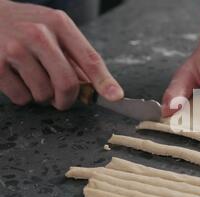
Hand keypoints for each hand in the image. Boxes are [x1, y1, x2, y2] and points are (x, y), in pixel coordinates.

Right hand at [0, 1, 122, 109]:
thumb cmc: (25, 26)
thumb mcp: (53, 29)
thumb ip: (74, 56)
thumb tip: (98, 87)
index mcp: (59, 24)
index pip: (89, 58)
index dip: (104, 82)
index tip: (116, 97)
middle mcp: (39, 34)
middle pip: (67, 83)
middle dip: (68, 99)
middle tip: (62, 100)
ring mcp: (16, 49)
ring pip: (43, 94)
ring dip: (42, 96)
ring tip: (33, 79)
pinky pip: (22, 98)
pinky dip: (23, 96)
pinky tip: (17, 78)